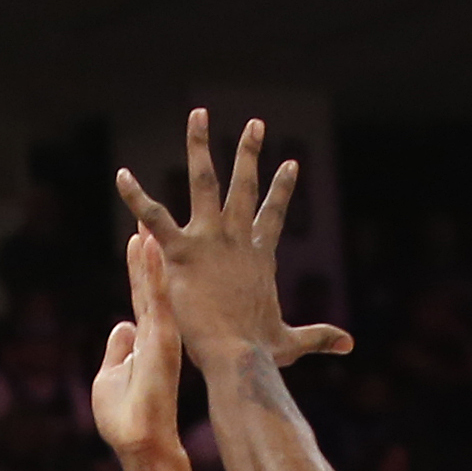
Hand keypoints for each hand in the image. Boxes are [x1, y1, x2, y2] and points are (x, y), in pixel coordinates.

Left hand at [92, 234, 184, 461]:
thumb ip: (117, 350)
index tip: (139, 239)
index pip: (140, 296)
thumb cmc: (124, 417)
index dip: (138, 268)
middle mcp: (156, 334)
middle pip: (150, 284)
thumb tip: (121, 328)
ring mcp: (160, 335)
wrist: (138, 441)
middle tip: (148, 218)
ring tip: (148, 221)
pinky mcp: (162, 339)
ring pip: (156, 285)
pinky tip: (149, 244)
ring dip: (152, 253)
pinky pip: (157, 297)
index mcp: (145, 342)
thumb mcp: (110, 376)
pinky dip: (153, 270)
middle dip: (148, 251)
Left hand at [116, 109, 349, 374]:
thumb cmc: (260, 353)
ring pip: (204, 181)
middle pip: (245, 185)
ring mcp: (209, 240)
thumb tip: (349, 345)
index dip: (282, 189)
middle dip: (251, 152)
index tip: (290, 163)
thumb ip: (318, 337)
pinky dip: (135, 197)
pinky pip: (154, 217)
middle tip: (256, 123)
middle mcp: (237, 239)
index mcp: (260, 257)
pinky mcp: (180, 251)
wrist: (237, 356)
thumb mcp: (291, 341)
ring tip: (198, 114)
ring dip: (200, 145)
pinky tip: (121, 175)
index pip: (273, 215)